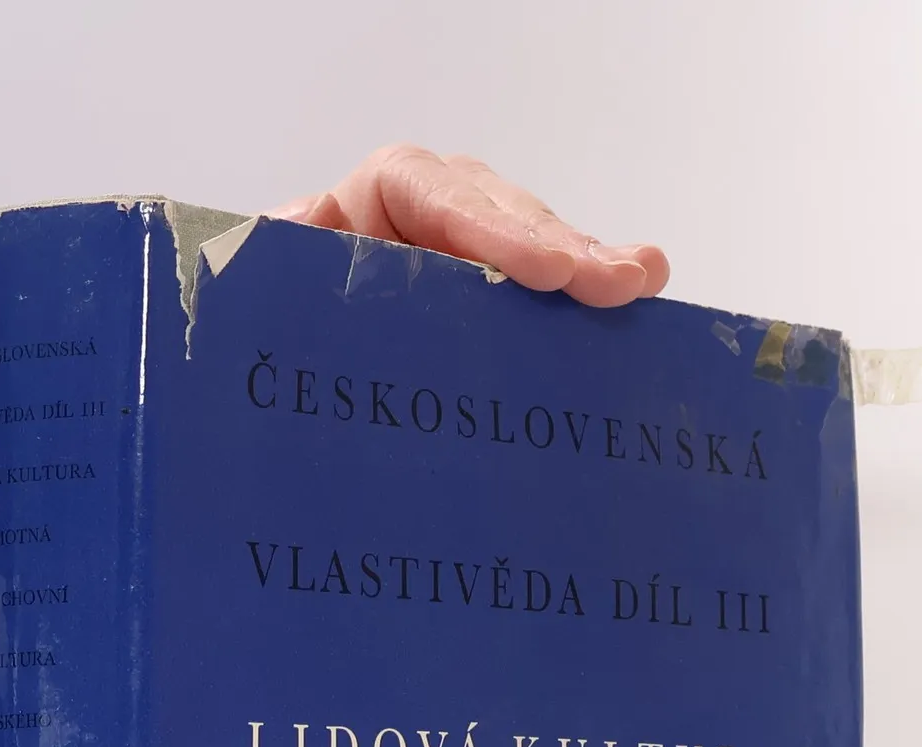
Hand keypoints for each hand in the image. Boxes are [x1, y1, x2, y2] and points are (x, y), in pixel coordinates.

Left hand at [267, 145, 669, 308]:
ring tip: (639, 283)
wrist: (303, 377)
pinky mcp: (506, 290)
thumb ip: (280, 259)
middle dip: (560, 248)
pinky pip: (555, 278)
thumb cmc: (291, 324)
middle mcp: (436, 210)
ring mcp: (478, 249)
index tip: (542, 271)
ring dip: (591, 263)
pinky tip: (645, 285)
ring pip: (540, 243)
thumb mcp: (276, 289)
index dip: (494, 230)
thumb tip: (302, 218)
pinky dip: (595, 283)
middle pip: (503, 214)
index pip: (436, 195)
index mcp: (377, 198)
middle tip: (609, 285)